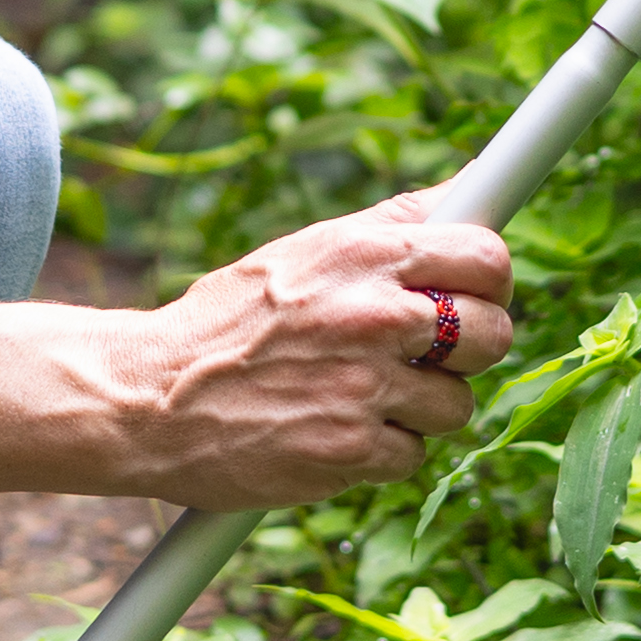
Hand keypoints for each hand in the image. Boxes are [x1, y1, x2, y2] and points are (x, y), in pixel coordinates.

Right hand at [127, 193, 517, 504]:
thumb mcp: (304, 251)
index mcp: (364, 255)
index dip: (490, 281)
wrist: (147, 400)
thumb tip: (476, 184)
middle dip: (468, 350)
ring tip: (357, 394)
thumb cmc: (229, 321)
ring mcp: (365, 386)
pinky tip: (332, 431)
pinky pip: (411, 455)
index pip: (488, 257)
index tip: (474, 295)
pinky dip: (380, 452)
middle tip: (424, 355)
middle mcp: (373, 315)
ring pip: (456, 404)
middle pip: (493, 334)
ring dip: (419, 409)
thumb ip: (391, 226)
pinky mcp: (351, 451)